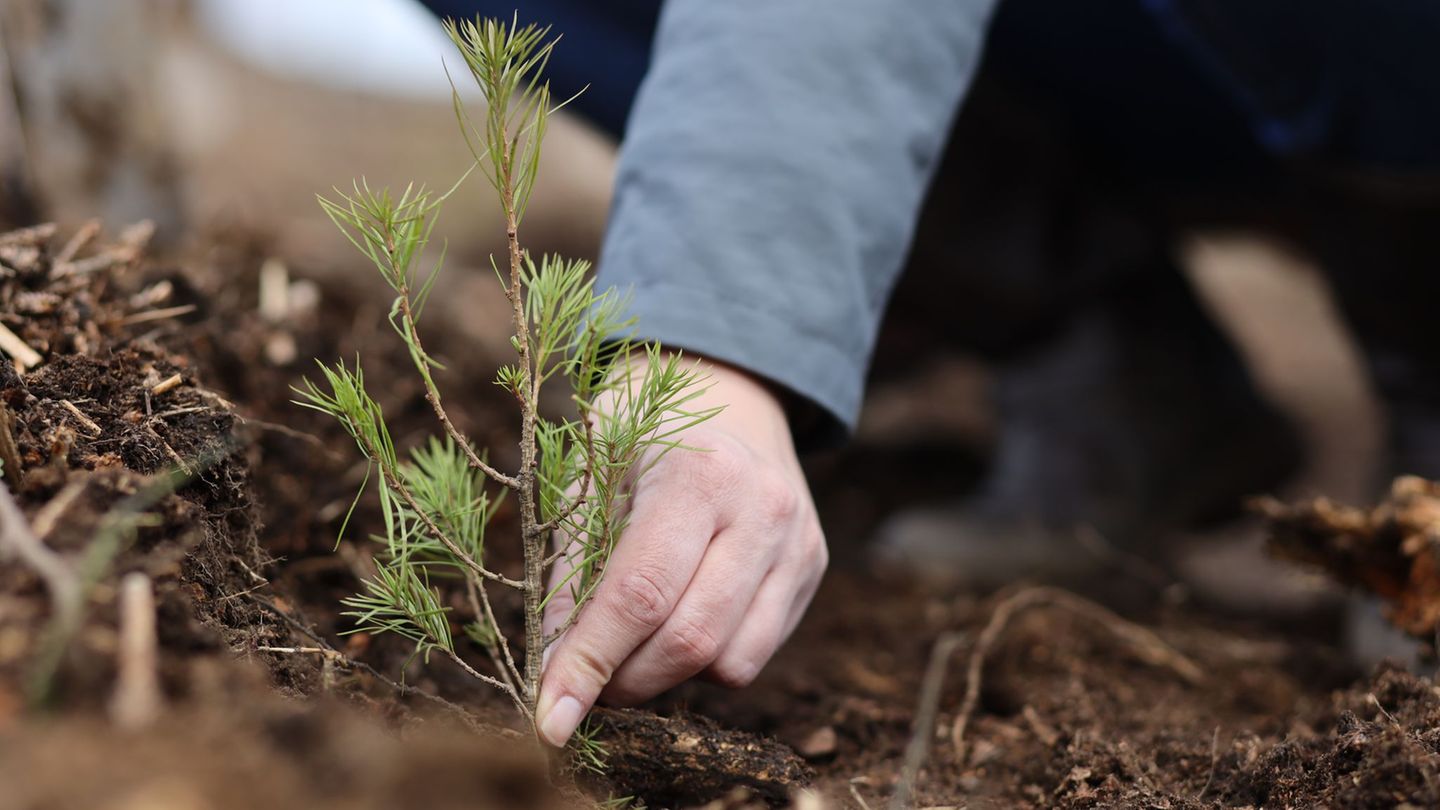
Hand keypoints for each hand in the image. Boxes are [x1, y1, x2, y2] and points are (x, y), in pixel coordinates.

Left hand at [534, 357, 827, 746]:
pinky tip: (681, 619)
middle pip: (690, 639)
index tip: (550, 719)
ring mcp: (798, 541)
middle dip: (624, 681)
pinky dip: (707, 660)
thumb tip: (552, 672)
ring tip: (632, 642)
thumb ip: (572, 575)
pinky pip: (755, 652)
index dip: (590, 663)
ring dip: (667, 676)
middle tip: (582, 683)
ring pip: (729, 661)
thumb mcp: (589, 480)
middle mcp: (762, 509)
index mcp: (698, 474)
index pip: (640, 595)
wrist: (727, 391)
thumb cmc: (641, 434)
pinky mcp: (813, 567)